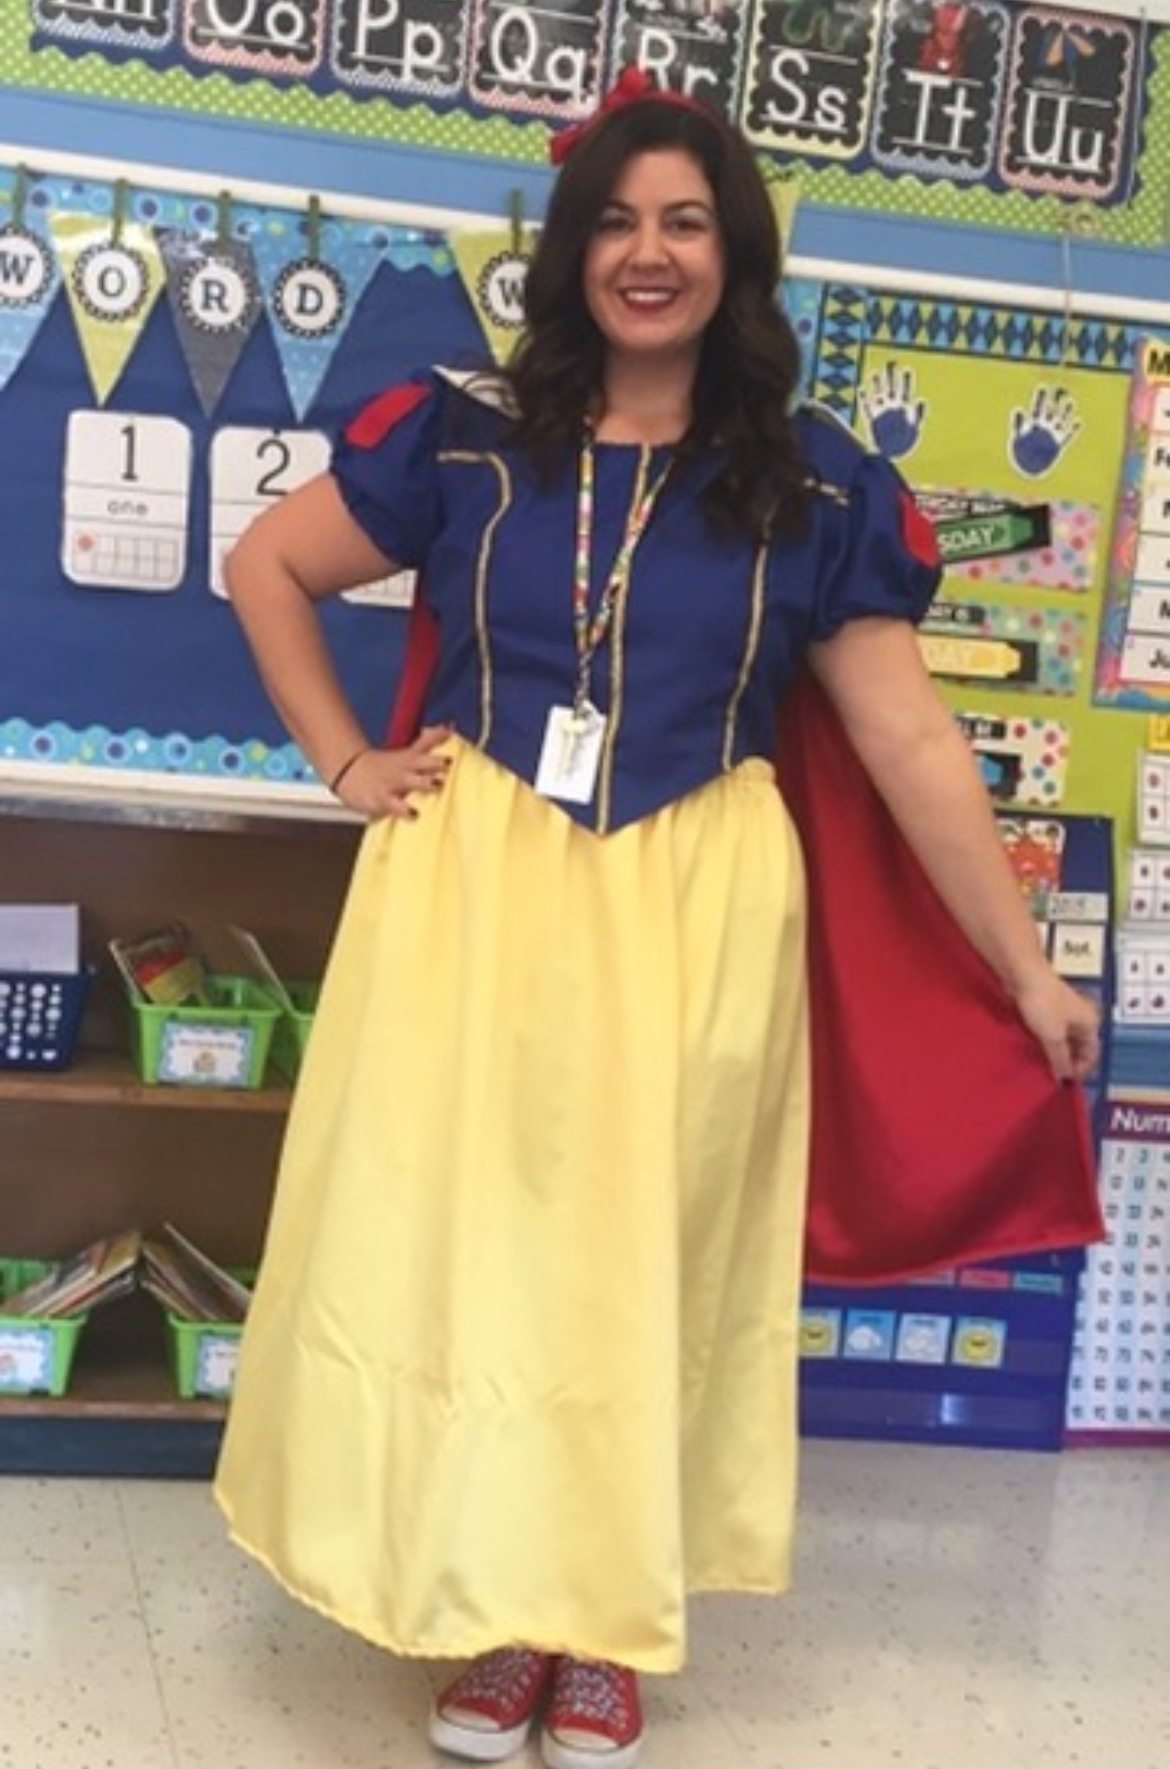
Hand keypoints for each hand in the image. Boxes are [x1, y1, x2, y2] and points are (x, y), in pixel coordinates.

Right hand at [335, 725, 452, 818]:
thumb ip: (429, 741)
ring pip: (411, 782)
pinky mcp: (383, 799)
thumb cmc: (388, 766)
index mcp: (411, 757)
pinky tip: (414, 813)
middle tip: (448, 762)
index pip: (425, 742)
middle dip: (435, 762)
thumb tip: (450, 726)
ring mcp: (393, 783)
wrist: (351, 773)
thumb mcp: (408, 753)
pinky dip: (404, 810)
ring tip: (437, 784)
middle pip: (421, 762)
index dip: (438, 736)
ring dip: (424, 782)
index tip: (449, 731)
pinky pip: (395, 806)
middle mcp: (404, 768)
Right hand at [857, 362, 925, 460]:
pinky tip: (860, 389)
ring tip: (875, 373)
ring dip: (877, 384)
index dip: (907, 379)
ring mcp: (881, 413)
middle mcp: (892, 408)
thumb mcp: (915, 427)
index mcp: (904, 409)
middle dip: (891, 375)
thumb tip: (922, 399)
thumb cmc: (905, 444)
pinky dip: (863, 399)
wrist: (891, 457)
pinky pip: (866, 407)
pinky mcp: (872, 420)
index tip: (907, 369)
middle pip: (891, 388)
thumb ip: (919, 413)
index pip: (906, 390)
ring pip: (878, 394)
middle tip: (892, 362)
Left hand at [1009, 385, 1080, 476]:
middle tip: (1060, 388)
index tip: (1042, 387)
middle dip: (1056, 399)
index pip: (1037, 407)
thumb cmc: (1020, 453)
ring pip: (1062, 419)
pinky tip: (1077, 422)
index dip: (1040, 397)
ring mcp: (1053, 435)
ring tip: (1070, 401)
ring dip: (1066, 411)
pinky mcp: (1059, 445)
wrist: (1028, 470)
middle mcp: (1044, 426)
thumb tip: (1018, 409)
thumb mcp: (1018, 436)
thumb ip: (1018, 423)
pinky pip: (1068, 435)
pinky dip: (1073, 429)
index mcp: (1033, 423)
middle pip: (1052, 410)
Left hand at [1012, 967, 1100, 1083]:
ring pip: (1063, 1041)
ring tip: (1043, 1067)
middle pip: (1078, 1048)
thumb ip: (1060, 1060)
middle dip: (1067, 1063)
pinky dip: (1045, 1043)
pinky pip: (1050, 1032)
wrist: (1023, 975)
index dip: (1080, 1071)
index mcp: (1090, 1023)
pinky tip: (1034, 1051)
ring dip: (1054, 1054)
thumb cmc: (1043, 1002)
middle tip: (1053, 1078)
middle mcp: (1081, 1018)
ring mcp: (1064, 1013)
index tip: (1065, 1084)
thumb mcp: (1053, 1037)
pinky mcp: (1047, 1009)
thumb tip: (1064, 1079)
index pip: (1092, 1055)